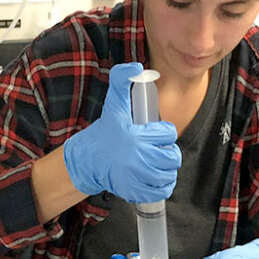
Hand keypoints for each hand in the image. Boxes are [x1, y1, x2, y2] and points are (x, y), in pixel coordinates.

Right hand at [62, 62, 180, 202]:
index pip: (169, 134)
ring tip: (156, 163)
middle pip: (172, 157)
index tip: (154, 132)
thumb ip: (121, 80)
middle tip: (156, 149)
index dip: (164, 132)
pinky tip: (153, 178)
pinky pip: (160, 191)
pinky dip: (161, 186)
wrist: (86, 161)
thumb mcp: (113, 104)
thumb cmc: (104, 132)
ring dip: (166, 169)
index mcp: (136, 136)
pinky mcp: (134, 191)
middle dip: (167, 152)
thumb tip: (136, 66)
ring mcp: (136, 177)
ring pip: (168, 174)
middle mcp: (137, 158)